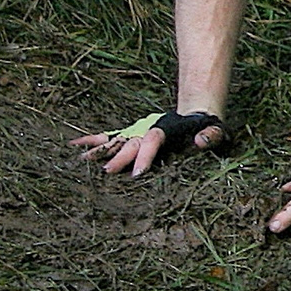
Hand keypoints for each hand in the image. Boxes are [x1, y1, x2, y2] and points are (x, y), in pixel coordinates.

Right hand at [72, 110, 226, 175]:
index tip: (138, 173)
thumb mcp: (216, 132)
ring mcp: (138, 131)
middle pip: (132, 142)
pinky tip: (73, 145)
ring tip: (81, 160)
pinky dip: (93, 141)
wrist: (196, 117)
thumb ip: (211, 136)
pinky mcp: (132, 135)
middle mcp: (149, 129)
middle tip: (106, 172)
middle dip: (120, 157)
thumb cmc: (206, 130)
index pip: (154, 140)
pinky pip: (111, 137)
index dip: (145, 155)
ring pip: (117, 139)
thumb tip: (200, 141)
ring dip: (101, 149)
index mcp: (168, 130)